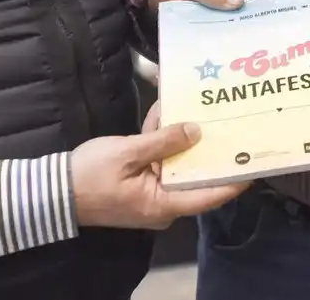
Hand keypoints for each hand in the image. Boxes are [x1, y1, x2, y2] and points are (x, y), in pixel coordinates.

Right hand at [70, 112, 249, 229]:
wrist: (52, 191)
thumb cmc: (89, 176)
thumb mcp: (128, 153)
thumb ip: (163, 141)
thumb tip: (197, 131)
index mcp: (164, 204)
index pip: (211, 195)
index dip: (235, 179)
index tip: (257, 161)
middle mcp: (164, 204)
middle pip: (196, 174)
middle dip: (206, 145)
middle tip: (228, 119)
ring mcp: (152, 194)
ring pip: (177, 162)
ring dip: (177, 135)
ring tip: (187, 105)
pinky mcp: (141, 183)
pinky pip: (159, 161)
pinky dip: (159, 139)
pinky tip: (161, 110)